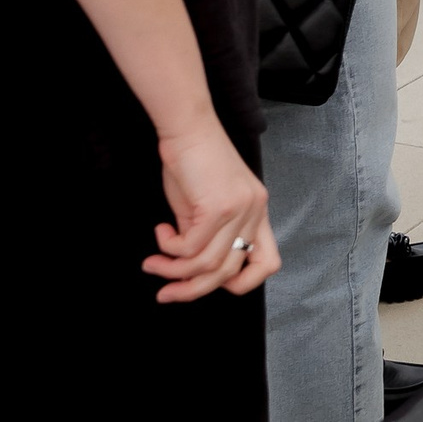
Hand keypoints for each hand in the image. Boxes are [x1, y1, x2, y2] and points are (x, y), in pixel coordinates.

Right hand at [147, 122, 278, 301]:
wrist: (187, 129)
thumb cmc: (193, 162)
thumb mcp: (203, 207)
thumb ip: (204, 237)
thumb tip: (188, 268)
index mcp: (257, 212)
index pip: (268, 263)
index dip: (242, 283)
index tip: (210, 283)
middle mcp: (255, 212)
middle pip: (230, 273)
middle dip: (193, 290)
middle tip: (165, 293)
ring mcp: (241, 210)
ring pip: (208, 265)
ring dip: (173, 270)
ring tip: (153, 263)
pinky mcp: (219, 206)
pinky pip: (192, 247)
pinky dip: (170, 249)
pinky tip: (161, 234)